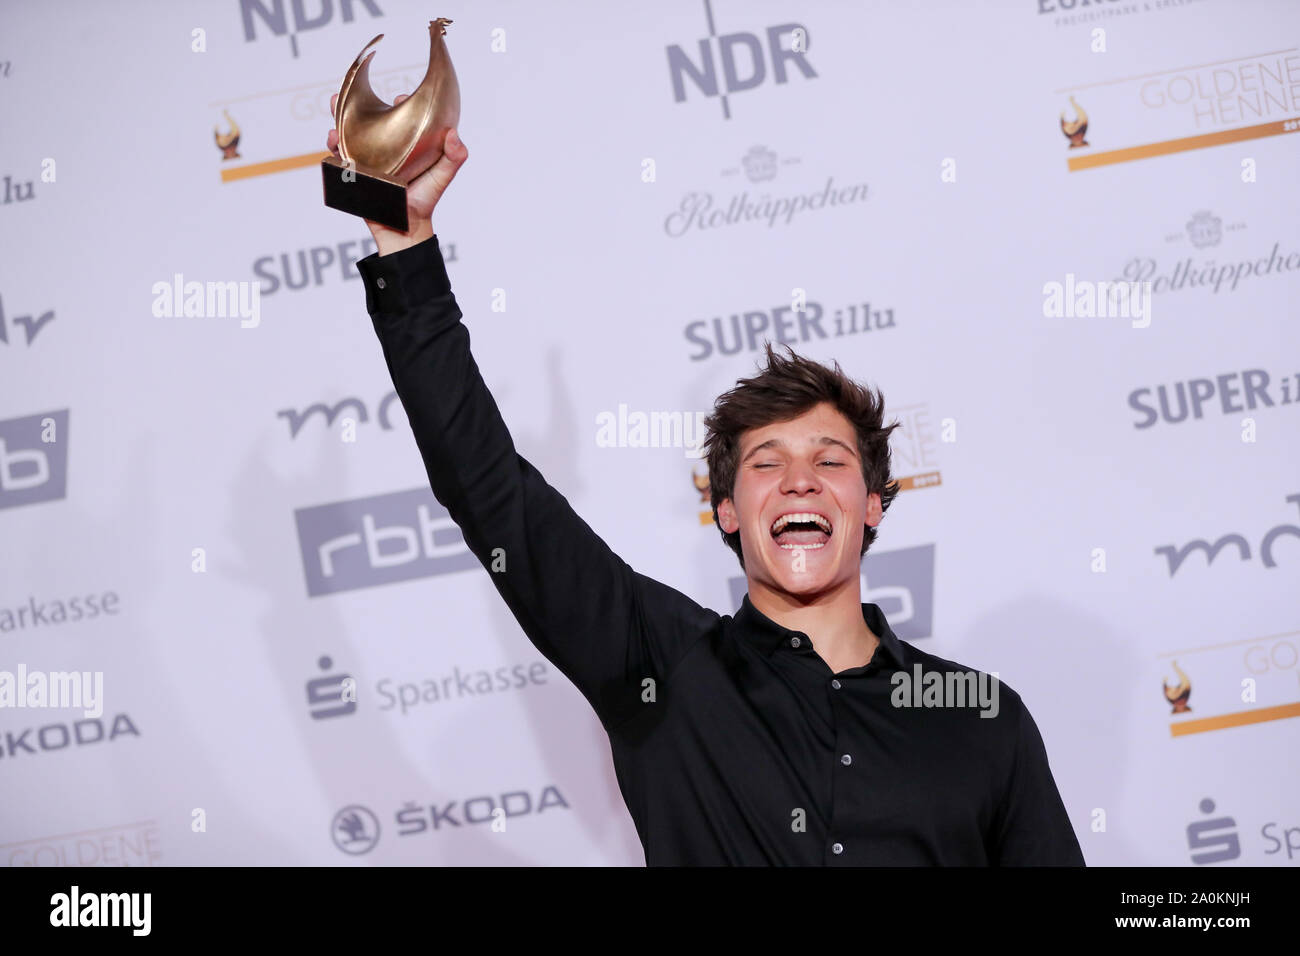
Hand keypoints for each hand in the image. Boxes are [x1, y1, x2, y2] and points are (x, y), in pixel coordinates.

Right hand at [326, 91, 468, 254]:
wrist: (404, 229)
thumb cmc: (424, 201)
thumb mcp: (441, 177)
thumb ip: (453, 158)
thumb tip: (454, 135)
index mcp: (405, 143)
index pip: (400, 116)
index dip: (398, 104)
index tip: (399, 97)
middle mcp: (384, 148)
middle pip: (369, 120)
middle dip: (356, 102)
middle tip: (348, 91)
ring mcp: (368, 159)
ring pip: (350, 133)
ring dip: (339, 119)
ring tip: (335, 105)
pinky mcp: (355, 172)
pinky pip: (340, 155)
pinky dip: (334, 146)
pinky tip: (333, 140)